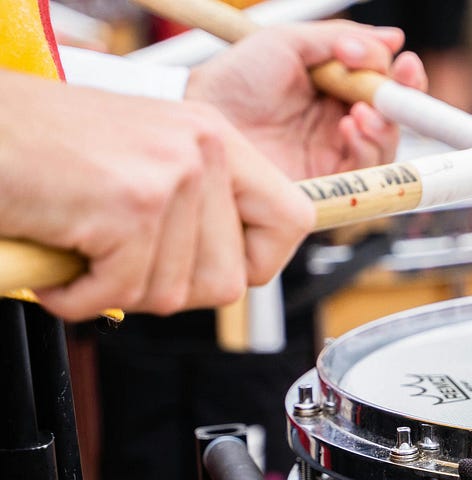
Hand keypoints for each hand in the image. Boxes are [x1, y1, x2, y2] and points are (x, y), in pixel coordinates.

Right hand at [0, 72, 313, 319]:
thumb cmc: (42, 144)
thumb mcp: (144, 155)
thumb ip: (196, 201)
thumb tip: (233, 270)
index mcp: (216, 136)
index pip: (293, 220)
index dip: (259, 264)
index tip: (215, 270)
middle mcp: (203, 150)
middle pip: (228, 279)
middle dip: (167, 289)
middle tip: (119, 265)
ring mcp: (171, 177)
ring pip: (172, 293)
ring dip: (115, 290)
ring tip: (83, 252)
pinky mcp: (130, 208)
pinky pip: (120, 295)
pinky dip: (77, 296)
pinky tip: (58, 262)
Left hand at [187, 20, 428, 179]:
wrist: (201, 122)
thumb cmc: (232, 82)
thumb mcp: (286, 43)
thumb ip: (340, 37)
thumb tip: (390, 38)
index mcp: (332, 87)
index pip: (383, 82)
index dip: (399, 74)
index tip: (403, 60)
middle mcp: (338, 120)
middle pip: (395, 115)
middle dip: (405, 98)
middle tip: (401, 82)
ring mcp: (334, 151)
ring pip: (388, 143)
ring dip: (385, 124)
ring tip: (363, 110)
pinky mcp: (328, 181)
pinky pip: (368, 171)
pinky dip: (368, 147)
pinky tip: (351, 128)